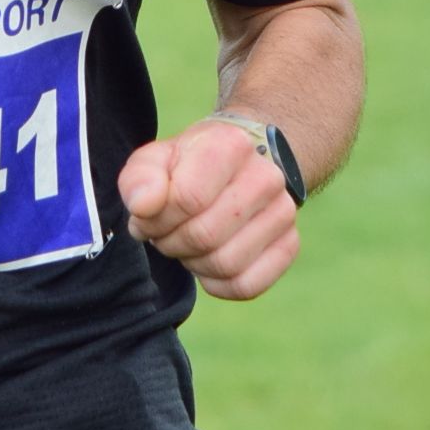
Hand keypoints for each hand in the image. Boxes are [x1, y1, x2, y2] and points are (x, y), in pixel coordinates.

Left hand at [117, 117, 296, 300]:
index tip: (147, 214)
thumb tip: (143, 206)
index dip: (156, 218)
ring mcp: (283, 212)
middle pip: (205, 236)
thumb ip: (140, 178)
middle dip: (171, 242)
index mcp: (232, 144)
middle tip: (164, 232)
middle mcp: (267, 177)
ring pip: (226, 264)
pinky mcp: (290, 244)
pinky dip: (217, 284)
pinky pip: (247, 285)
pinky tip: (207, 264)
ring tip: (186, 243)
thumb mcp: (154, 160)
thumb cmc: (187, 166)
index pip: (187, 200)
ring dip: (193, 263)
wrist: (236, 166)